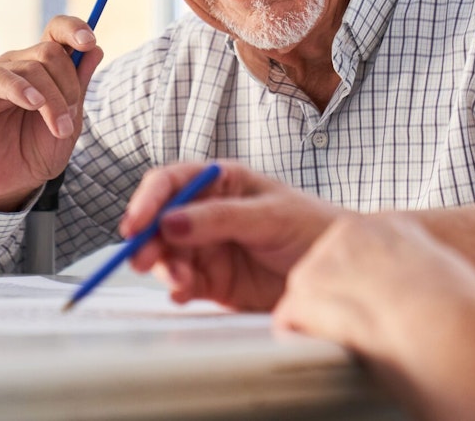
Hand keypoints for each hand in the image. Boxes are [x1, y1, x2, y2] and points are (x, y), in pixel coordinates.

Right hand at [0, 16, 104, 210]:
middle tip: (69, 120)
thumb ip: (80, 83)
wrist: (12, 182)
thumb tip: (95, 48)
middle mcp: (18, 63)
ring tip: (59, 128)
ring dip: (52, 100)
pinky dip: (20, 89)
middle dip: (68, 85)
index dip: (74, 28)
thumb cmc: (38, 149)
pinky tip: (33, 103)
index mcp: (43, 65)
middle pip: (49, 52)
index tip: (90, 42)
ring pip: (31, 67)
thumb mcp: (70, 118)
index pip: (56, 30)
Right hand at [122, 161, 345, 310]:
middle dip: (147, 240)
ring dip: (166, 267)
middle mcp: (206, 213)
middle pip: (160, 222)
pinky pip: (184, 283)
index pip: (171, 183)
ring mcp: (208, 248)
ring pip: (167, 255)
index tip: (134, 224)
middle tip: (144, 260)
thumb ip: (221, 217)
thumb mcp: (271, 215)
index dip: (147, 201)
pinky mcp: (213, 281)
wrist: (339, 270)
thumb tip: (171, 220)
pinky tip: (186, 292)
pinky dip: (179, 289)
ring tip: (183, 281)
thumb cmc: (313, 227)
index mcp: (220, 183)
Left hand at [274, 215, 474, 420]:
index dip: (365, 283)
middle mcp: (350, 233)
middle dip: (338, 300)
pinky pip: (288, 321)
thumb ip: (417, 267)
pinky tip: (324, 355)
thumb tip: (413, 286)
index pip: (358, 248)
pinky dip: (300, 341)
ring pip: (306, 295)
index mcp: (388, 224)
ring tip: (351, 346)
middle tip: (362, 332)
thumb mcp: (447, 271)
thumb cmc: (462, 313)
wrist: (448, 332)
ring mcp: (324, 263)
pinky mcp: (305, 296)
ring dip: (319, 322)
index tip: (378, 308)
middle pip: (327, 268)